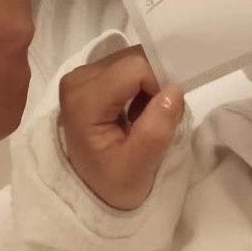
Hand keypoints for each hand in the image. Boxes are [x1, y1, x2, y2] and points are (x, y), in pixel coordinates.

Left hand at [59, 47, 182, 210]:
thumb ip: (156, 130)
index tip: (158, 119)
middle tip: (150, 120)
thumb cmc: (114, 181)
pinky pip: (126, 67)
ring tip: (141, 118)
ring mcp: (81, 75)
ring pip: (133, 61)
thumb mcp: (139, 167)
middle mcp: (78, 79)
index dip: (157, 87)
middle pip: (134, 60)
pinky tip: (132, 111)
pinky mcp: (88, 76)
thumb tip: (173, 89)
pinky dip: (139, 85)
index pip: (136, 68)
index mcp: (84, 99)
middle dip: (153, 86)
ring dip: (147, 86)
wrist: (92, 189)